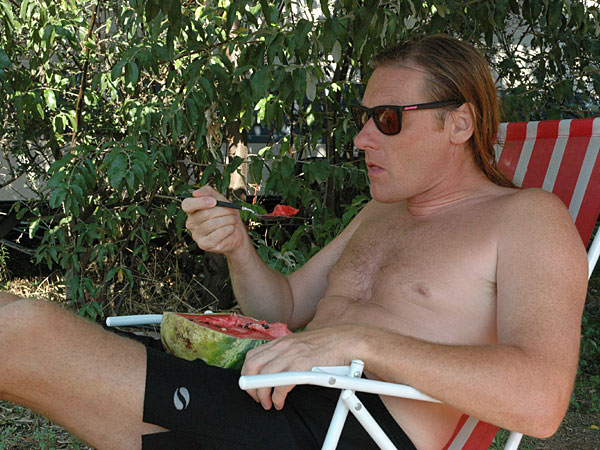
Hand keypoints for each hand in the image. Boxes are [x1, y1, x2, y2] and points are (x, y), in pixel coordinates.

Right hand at [182, 185, 246, 254]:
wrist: (235, 232)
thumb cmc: (225, 214)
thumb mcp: (218, 198)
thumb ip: (207, 192)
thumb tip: (195, 193)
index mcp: (192, 211)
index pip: (187, 205)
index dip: (200, 202)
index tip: (214, 201)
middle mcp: (191, 223)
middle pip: (204, 214)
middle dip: (222, 211)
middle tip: (232, 211)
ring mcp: (196, 235)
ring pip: (212, 224)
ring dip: (227, 220)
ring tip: (233, 220)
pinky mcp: (204, 244)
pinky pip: (217, 234)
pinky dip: (228, 229)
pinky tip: (231, 228)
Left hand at [241, 324, 360, 410]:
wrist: (346, 340)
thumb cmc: (327, 344)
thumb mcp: (301, 344)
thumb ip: (287, 353)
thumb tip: (276, 367)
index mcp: (281, 341)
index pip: (252, 356)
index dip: (247, 373)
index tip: (251, 385)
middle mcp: (283, 346)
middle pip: (252, 366)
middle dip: (250, 386)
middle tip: (256, 397)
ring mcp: (291, 355)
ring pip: (263, 377)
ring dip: (262, 395)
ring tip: (268, 403)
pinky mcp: (302, 366)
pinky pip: (281, 385)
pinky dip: (277, 397)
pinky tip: (280, 402)